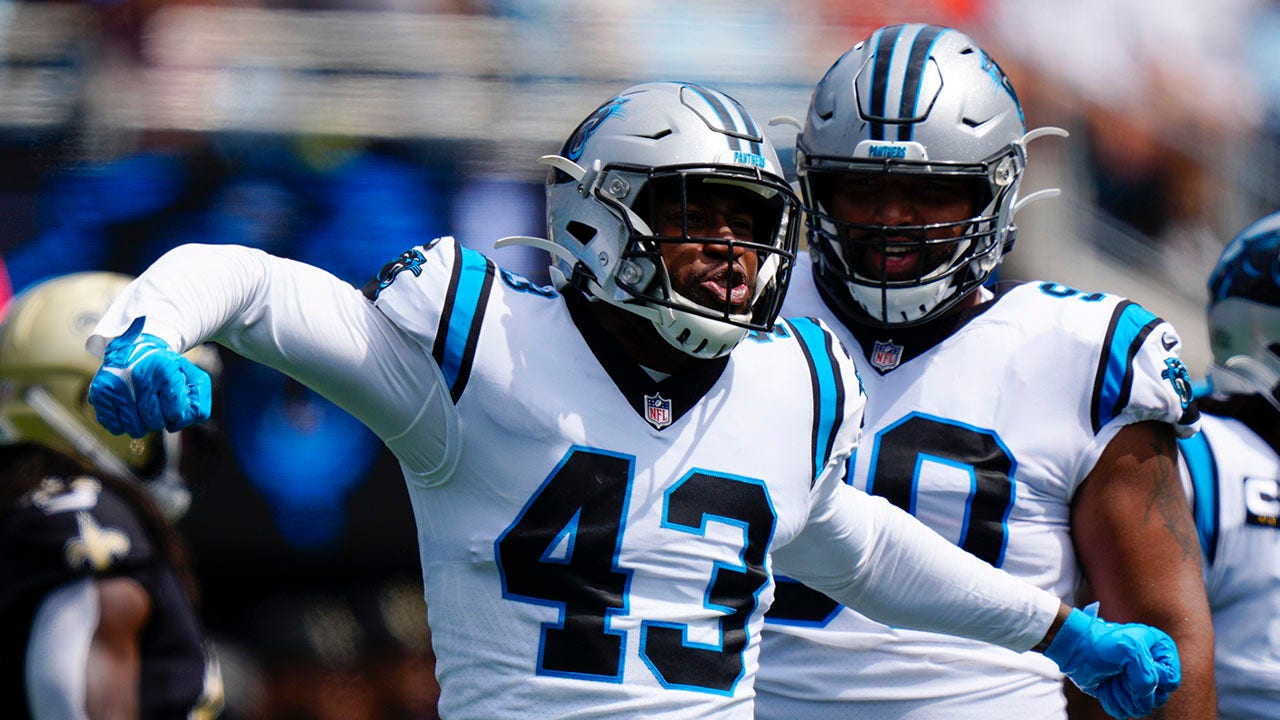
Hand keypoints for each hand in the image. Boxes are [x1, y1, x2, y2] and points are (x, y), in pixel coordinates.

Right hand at [88, 317, 211, 437]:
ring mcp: (117, 385)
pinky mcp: (100, 393)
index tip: (175, 406)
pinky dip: (123, 424)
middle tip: (157, 405)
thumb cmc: (169, 370)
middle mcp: (139, 376)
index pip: (176, 413)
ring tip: (143, 407)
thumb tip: (179, 423)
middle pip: (155, 423)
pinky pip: (114, 427)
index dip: (178, 416)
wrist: (137, 349)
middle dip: (160, 420)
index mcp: (165, 370)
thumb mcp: (194, 378)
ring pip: (134, 429)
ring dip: (142, 424)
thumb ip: (199, 404)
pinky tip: (128, 408)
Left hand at [1043, 602, 1180, 718]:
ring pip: (1142, 708)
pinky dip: (1112, 700)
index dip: (1152, 679)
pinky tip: (1105, 686)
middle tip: (1119, 674)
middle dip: (1134, 688)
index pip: (1170, 681)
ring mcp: (1140, 685)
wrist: (1076, 648)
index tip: (1131, 666)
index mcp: (1162, 652)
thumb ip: (1147, 674)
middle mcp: (1155, 670)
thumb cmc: (1103, 642)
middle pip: (1159, 698)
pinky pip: (1125, 712)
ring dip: (1122, 694)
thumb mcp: (1130, 649)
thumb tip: (1146, 697)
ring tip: (1112, 678)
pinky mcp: (1125, 696)